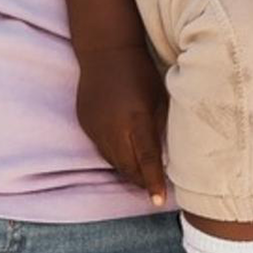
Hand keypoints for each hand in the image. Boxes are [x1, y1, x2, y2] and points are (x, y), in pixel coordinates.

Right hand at [76, 47, 168, 204]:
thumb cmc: (140, 72)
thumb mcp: (158, 98)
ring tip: (142, 176)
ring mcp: (95, 126)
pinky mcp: (85, 124)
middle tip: (154, 189)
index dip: (153, 182)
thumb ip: (159, 127)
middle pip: (127, 166)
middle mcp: (112, 127)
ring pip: (113, 161)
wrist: (105, 51)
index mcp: (135, 118)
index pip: (147, 159)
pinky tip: (125, 154)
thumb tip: (166, 155)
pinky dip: (115, 155)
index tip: (158, 201)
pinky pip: (102, 148)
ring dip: (128, 170)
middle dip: (141, 181)